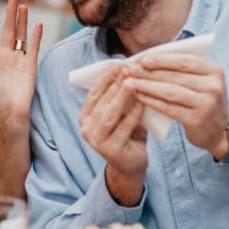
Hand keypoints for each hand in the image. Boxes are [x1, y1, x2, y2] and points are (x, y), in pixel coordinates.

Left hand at [0, 0, 42, 128]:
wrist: (10, 113)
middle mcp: (5, 55)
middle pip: (8, 29)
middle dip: (10, 13)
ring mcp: (18, 59)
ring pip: (21, 35)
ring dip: (22, 20)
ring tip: (23, 5)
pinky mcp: (30, 65)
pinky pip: (33, 47)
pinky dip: (36, 35)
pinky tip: (37, 24)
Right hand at [79, 65, 148, 187]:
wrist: (131, 164)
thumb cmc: (127, 134)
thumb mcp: (121, 114)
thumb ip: (119, 98)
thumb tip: (128, 71)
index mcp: (85, 117)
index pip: (94, 94)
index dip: (104, 79)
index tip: (116, 64)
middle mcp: (86, 129)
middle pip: (102, 102)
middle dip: (115, 84)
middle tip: (127, 69)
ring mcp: (96, 141)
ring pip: (110, 114)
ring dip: (121, 97)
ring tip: (132, 82)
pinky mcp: (110, 150)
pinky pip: (124, 128)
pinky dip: (134, 114)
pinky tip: (143, 102)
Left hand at [127, 53, 228, 158]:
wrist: (220, 131)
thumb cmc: (203, 100)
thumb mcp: (202, 81)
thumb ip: (183, 69)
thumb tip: (149, 58)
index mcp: (215, 71)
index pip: (184, 61)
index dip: (162, 59)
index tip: (143, 59)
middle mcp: (213, 86)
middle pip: (175, 76)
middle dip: (150, 72)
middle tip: (130, 70)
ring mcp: (206, 104)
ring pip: (170, 91)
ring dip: (147, 86)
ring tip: (130, 83)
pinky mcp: (196, 119)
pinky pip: (168, 108)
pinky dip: (152, 101)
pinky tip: (140, 97)